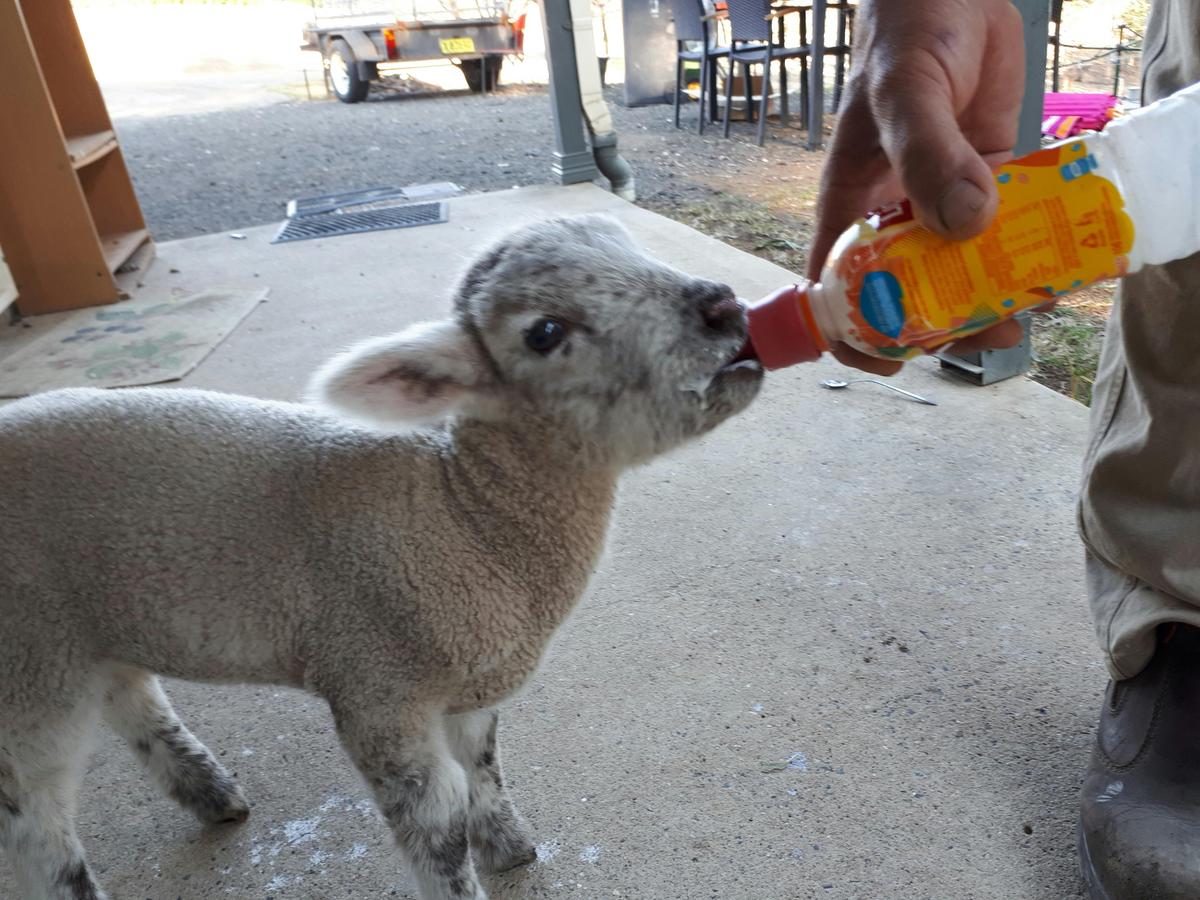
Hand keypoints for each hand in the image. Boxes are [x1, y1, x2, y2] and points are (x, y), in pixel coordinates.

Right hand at [809, 0, 1026, 375]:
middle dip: (942, 322)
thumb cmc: (905, 36)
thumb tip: (966, 227)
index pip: (836, 285)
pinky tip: (1051, 267)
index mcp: (852, 205)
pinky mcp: (987, 178)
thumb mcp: (904, 95)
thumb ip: (928, 157)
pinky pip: (1003, 229)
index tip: (891, 359)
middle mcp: (894, 212)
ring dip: (990, 295)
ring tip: (1024, 307)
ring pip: (960, 268)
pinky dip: (1024, 254)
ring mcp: (941, 198)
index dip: (855, 332)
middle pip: (907, 290)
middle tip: (984, 330)